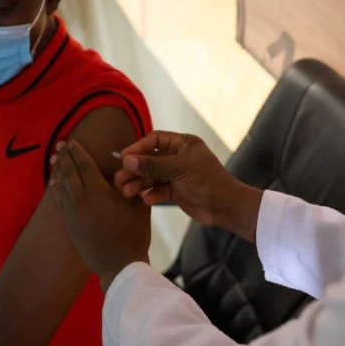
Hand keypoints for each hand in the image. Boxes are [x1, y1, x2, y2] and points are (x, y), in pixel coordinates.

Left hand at [50, 141, 150, 289]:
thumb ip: (131, 186)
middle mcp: (81, 200)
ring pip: (62, 186)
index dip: (78, 152)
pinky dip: (56, 190)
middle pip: (69, 173)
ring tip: (55, 159)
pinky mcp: (69, 225)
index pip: (84, 166)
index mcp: (98, 192)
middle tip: (60, 145)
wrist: (119, 265)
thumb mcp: (139, 206)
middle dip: (65, 157)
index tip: (72, 142)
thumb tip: (129, 171)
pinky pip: (59, 202)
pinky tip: (54, 184)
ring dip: (58, 171)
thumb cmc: (133, 235)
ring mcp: (73, 213)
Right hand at [115, 131, 263, 242]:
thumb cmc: (206, 181)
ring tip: (127, 192)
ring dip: (140, 184)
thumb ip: (152, 165)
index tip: (124, 158)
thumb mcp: (178, 169)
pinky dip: (151, 194)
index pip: (155, 140)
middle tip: (120, 179)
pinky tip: (145, 199)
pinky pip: (159, 190)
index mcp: (183, 144)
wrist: (225, 206)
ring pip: (153, 176)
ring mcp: (178, 174)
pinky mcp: (178, 191)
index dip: (138, 148)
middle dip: (136, 170)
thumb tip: (127, 160)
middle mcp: (179, 157)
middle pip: (151, 160)